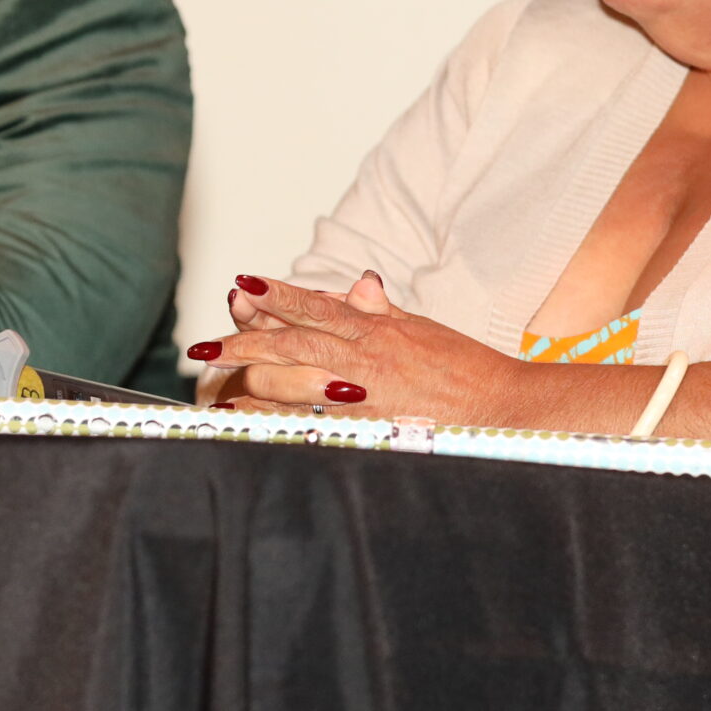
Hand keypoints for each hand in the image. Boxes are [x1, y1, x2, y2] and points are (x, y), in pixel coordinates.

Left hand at [194, 271, 523, 420]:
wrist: (508, 407)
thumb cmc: (467, 370)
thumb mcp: (421, 331)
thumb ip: (384, 311)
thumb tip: (360, 284)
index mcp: (378, 327)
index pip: (315, 305)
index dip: (275, 296)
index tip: (239, 287)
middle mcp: (368, 355)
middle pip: (294, 342)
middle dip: (244, 341)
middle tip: (202, 347)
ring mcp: (370, 392)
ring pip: (298, 380)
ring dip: (251, 381)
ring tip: (213, 385)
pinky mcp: (375, 425)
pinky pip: (318, 422)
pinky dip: (282, 421)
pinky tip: (253, 426)